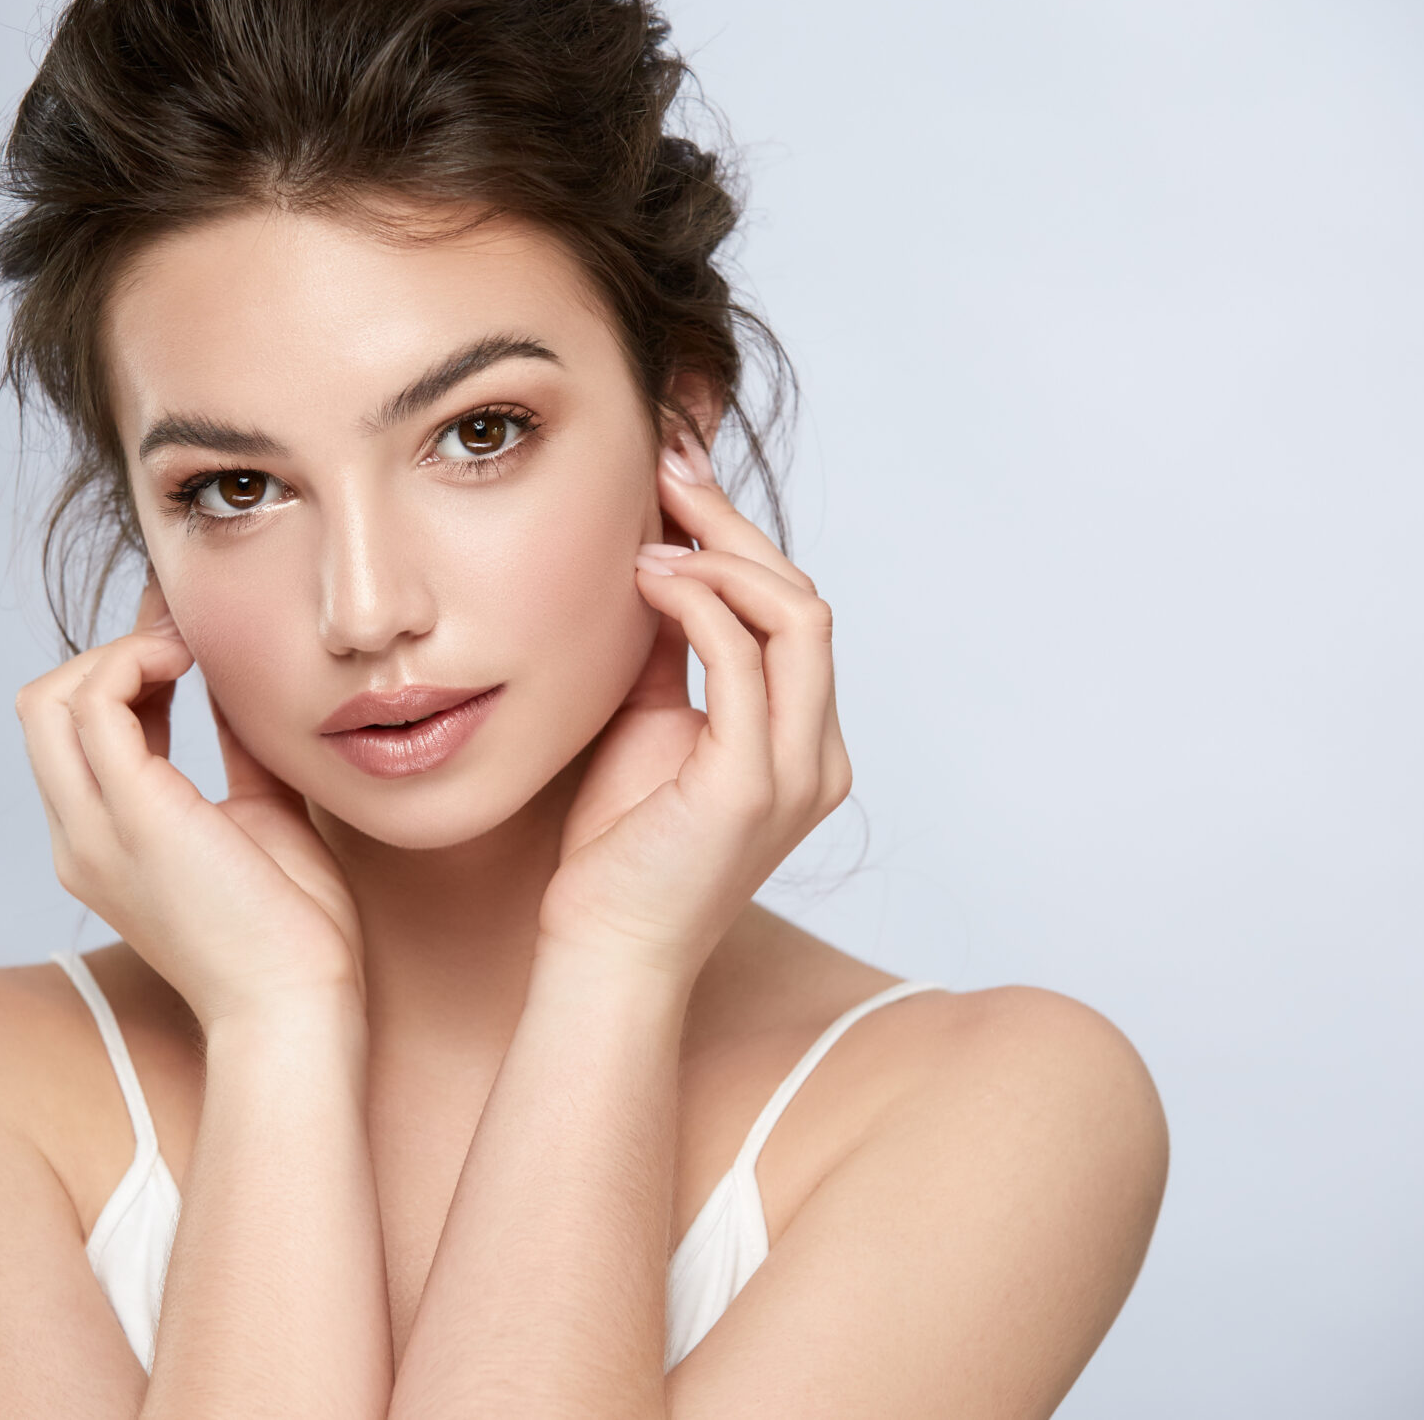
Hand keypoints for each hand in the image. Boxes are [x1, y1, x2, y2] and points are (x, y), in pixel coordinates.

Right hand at [14, 573, 365, 1028]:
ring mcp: (97, 830)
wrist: (299, 1007)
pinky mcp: (135, 817)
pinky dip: (135, 662)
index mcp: (104, 842)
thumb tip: (240, 690)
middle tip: (188, 637)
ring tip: (191, 649)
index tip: (186, 638)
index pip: (77, 733)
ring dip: (120, 652)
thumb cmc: (293, 931)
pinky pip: (98, 706)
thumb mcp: (260, 816)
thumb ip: (239, 754)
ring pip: (51, 700)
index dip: (122, 671)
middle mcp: (81, 837)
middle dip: (110, 652)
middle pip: (43, 708)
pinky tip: (192, 661)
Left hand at [540, 436, 850, 980]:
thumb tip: (658, 562)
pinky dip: (696, 601)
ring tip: (647, 532)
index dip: (740, 539)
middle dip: (733, 525)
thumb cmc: (617, 850)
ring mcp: (795, 769)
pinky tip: (644, 578)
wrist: (605, 952)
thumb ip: (671, 653)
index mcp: (803, 741)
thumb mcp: (650, 725)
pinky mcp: (751, 785)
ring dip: (719, 555)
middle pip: (803, 598)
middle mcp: (818, 753)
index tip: (678, 484)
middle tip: (665, 471)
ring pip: (796, 615)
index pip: (794, 611)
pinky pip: (742, 657)